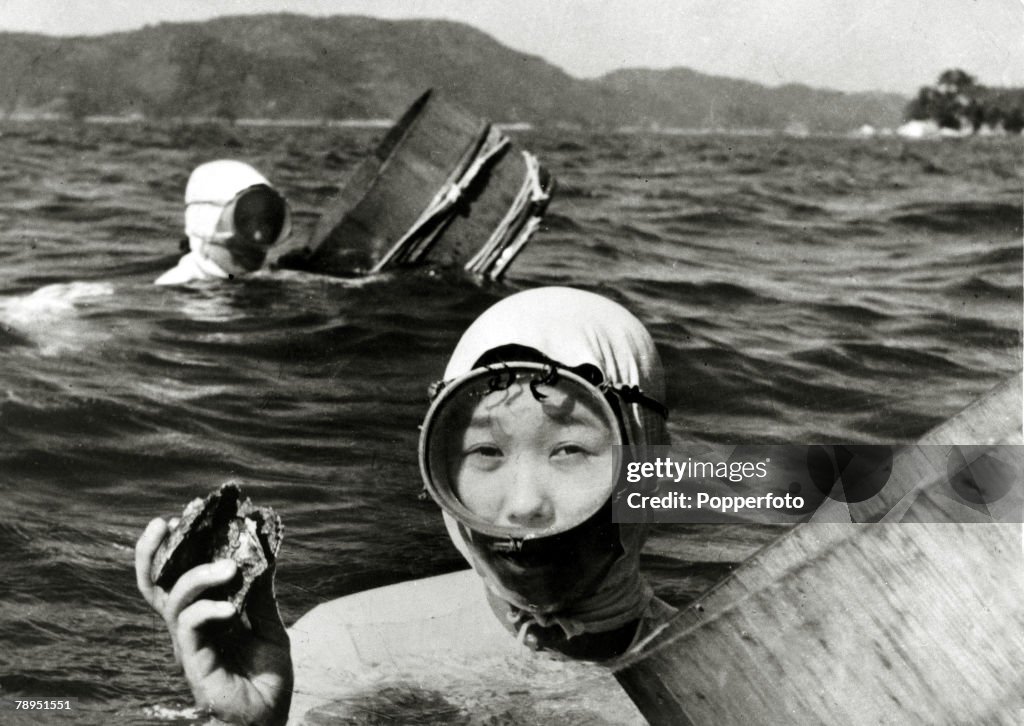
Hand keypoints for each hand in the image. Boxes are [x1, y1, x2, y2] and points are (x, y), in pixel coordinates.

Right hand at [135, 518, 292, 724]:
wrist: (271, 717)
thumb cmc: (267, 676)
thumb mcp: (270, 624)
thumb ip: (261, 592)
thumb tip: (262, 550)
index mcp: (203, 615)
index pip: (178, 575)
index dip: (174, 546)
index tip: (181, 514)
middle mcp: (190, 627)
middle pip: (155, 586)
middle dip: (152, 552)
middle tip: (168, 522)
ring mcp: (190, 646)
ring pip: (174, 602)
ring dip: (199, 577)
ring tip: (230, 568)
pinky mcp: (196, 665)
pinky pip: (190, 630)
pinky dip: (208, 611)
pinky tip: (231, 607)